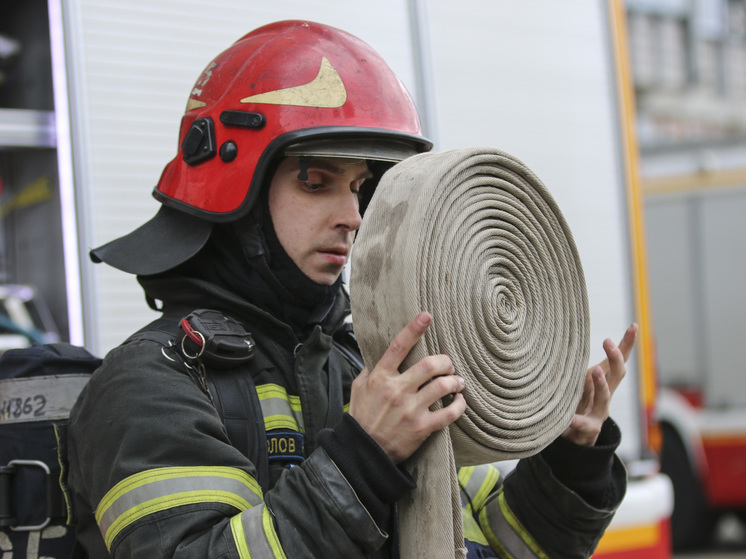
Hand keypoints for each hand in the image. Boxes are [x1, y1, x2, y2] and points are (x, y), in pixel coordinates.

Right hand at [349, 312, 466, 463]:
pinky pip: (449, 413)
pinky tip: (460, 401)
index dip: (413, 329)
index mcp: (380, 377)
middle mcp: (396, 390)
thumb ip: (370, 368)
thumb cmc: (362, 417)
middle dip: (446, 361)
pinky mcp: (422, 427)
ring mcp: (410, 409)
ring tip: (457, 382)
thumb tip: (379, 351)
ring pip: (443, 386)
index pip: (398, 347)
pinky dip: (459, 405)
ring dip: (456, 381)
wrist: (363, 452)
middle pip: (431, 365)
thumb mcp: (358, 388)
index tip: (426, 316)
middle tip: (448, 364)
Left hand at [562, 323, 637, 445]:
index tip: (634, 326)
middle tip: (608, 341)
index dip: (627, 345)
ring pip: (604, 398)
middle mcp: (605, 396)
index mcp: (604, 383)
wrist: (577, 440)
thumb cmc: (577, 406)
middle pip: (617, 375)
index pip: (618, 361)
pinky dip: (575, 420)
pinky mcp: (588, 430)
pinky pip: (582, 424)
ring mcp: (599, 413)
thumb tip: (580, 350)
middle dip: (615, 358)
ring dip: (600, 384)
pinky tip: (569, 418)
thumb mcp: (580, 386)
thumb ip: (582, 371)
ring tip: (594, 371)